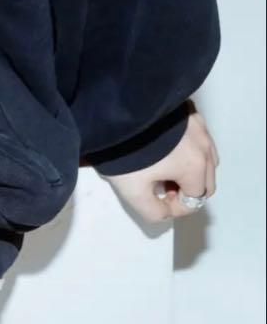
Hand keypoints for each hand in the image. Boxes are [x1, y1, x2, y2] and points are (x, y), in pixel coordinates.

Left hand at [103, 108, 218, 223]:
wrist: (118, 111)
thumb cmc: (125, 152)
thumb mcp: (132, 191)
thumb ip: (152, 211)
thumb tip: (166, 213)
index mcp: (196, 166)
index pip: (196, 198)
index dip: (176, 206)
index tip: (156, 199)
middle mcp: (204, 146)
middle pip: (206, 179)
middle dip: (185, 189)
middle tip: (159, 187)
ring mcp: (199, 126)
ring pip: (205, 158)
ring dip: (189, 169)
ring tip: (161, 168)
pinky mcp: (189, 112)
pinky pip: (197, 138)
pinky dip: (187, 149)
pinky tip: (163, 148)